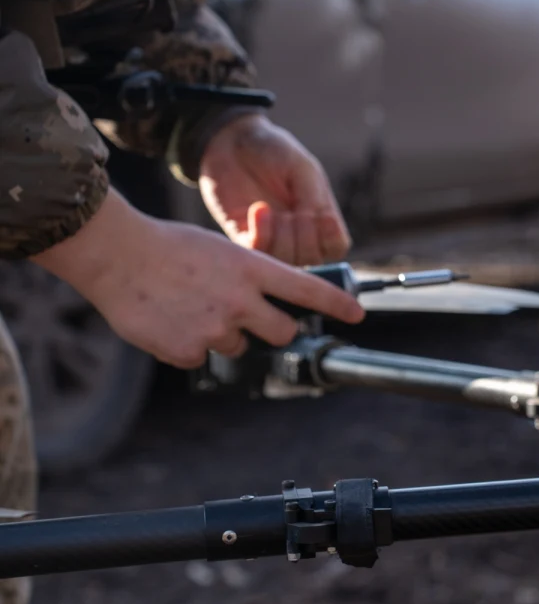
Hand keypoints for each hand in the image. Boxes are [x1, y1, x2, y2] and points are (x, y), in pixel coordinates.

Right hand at [32, 191, 364, 367]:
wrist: (115, 254)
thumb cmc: (168, 246)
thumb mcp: (221, 250)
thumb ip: (249, 277)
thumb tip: (266, 303)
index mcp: (252, 270)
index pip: (308, 291)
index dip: (338, 305)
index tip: (357, 315)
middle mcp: (241, 302)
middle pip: (283, 333)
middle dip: (274, 330)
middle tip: (250, 318)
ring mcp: (216, 329)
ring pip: (237, 346)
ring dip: (221, 335)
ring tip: (189, 308)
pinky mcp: (188, 350)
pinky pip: (199, 357)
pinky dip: (186, 345)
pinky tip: (168, 321)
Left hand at [199, 113, 351, 265]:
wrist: (232, 141)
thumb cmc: (273, 151)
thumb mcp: (303, 169)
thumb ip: (315, 200)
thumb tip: (316, 226)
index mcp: (320, 218)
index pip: (336, 248)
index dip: (331, 239)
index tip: (322, 215)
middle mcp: (298, 234)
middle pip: (312, 259)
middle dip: (304, 236)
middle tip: (294, 210)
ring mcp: (271, 238)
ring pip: (286, 261)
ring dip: (282, 236)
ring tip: (271, 208)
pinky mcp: (244, 238)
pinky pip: (258, 253)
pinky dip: (261, 234)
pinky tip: (258, 209)